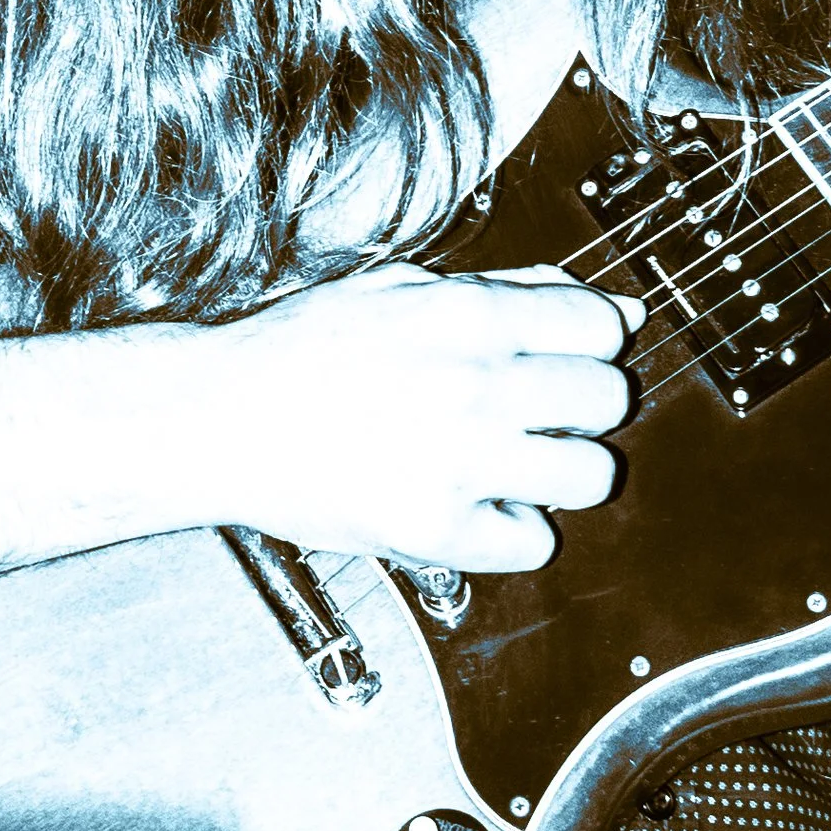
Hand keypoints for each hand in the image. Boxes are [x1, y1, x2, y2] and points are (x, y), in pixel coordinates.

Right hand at [204, 262, 640, 574]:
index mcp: (470, 314)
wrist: (220, 415)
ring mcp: (461, 461)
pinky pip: (534, 542)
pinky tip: (477, 503)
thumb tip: (609, 306)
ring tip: (516, 462)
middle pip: (608, 398)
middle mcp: (476, 384)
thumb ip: (512, 290)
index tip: (570, 355)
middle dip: (584, 404)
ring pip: (591, 476)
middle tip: (543, 411)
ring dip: (563, 470)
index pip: (600, 326)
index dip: (592, 342)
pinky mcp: (436, 530)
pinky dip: (513, 529)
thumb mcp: (404, 287)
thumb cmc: (303, 349)